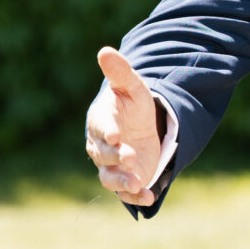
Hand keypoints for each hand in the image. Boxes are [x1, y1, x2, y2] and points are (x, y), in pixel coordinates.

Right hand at [85, 47, 162, 207]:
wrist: (143, 127)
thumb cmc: (134, 104)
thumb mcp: (133, 87)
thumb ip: (120, 72)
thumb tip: (105, 50)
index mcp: (101, 121)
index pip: (99, 127)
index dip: (106, 131)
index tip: (115, 135)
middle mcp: (101, 146)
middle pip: (103, 155)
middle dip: (116, 157)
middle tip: (132, 157)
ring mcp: (112, 166)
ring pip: (110, 178)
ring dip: (123, 182)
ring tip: (138, 183)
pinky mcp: (126, 180)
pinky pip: (125, 193)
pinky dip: (135, 198)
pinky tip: (149, 198)